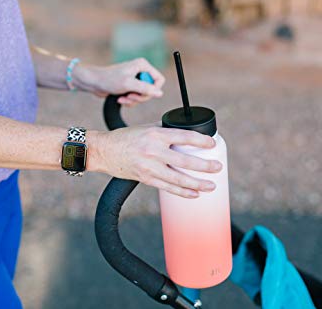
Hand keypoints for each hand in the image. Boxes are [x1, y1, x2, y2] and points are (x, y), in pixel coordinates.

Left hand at [73, 58, 164, 106]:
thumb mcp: (129, 84)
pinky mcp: (130, 86)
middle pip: (151, 89)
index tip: (143, 94)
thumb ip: (145, 88)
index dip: (154, 90)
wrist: (94, 82)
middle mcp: (141, 70)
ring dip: (133, 100)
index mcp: (143, 65)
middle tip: (130, 97)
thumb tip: (160, 93)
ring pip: (143, 95)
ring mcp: (136, 79)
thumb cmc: (109, 79)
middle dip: (140, 96)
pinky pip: (136, 97)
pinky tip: (121, 99)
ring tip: (123, 98)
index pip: (159, 79)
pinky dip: (129, 101)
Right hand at [88, 126, 222, 197]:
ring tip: (211, 185)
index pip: (184, 137)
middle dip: (205, 166)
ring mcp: (149, 167)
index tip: (212, 144)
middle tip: (218, 167)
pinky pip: (167, 187)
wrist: (103, 151)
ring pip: (178, 178)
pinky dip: (182, 191)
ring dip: (197, 183)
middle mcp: (154, 151)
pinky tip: (194, 194)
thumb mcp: (146, 128)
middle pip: (185, 161)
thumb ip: (165, 131)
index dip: (201, 141)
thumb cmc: (125, 138)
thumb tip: (184, 133)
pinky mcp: (145, 179)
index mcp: (156, 135)